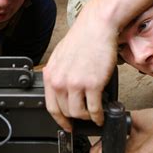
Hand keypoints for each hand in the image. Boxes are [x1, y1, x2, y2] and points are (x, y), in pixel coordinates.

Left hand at [43, 9, 117, 130]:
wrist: (97, 27)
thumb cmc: (82, 38)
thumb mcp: (60, 56)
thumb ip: (57, 73)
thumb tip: (59, 88)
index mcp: (50, 75)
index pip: (51, 106)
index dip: (59, 120)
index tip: (66, 125)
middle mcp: (60, 81)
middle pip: (65, 112)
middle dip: (76, 118)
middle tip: (84, 118)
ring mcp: (76, 83)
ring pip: (79, 113)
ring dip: (88, 117)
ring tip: (94, 114)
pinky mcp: (93, 84)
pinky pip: (94, 109)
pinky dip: (99, 116)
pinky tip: (102, 114)